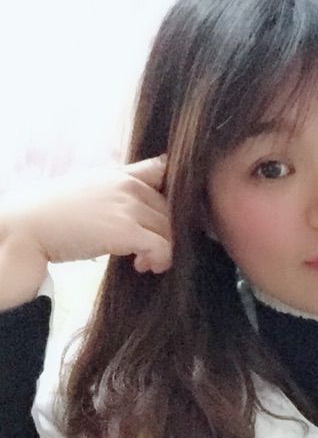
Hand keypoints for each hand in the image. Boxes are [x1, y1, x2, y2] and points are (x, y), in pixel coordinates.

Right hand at [2, 155, 171, 273]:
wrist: (26, 228)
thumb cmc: (54, 213)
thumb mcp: (90, 188)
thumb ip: (117, 189)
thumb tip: (142, 200)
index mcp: (120, 174)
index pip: (163, 172)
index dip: (172, 196)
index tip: (163, 217)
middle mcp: (128, 186)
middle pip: (169, 208)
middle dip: (164, 231)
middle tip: (148, 251)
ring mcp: (129, 207)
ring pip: (169, 229)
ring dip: (162, 249)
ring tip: (143, 261)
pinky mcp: (127, 231)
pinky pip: (162, 246)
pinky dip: (160, 259)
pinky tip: (143, 266)